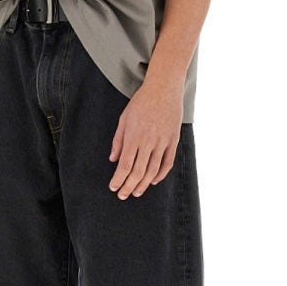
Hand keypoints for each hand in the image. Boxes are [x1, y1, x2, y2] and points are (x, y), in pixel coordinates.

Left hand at [108, 77, 184, 198]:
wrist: (164, 89)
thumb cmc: (141, 103)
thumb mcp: (124, 119)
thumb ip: (118, 141)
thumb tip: (113, 160)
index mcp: (134, 137)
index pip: (125, 165)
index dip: (119, 179)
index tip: (113, 187)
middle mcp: (148, 142)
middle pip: (138, 171)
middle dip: (129, 186)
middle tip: (123, 195)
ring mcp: (163, 142)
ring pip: (153, 170)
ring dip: (143, 184)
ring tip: (136, 192)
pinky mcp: (173, 141)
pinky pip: (167, 163)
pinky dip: (160, 175)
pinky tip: (153, 181)